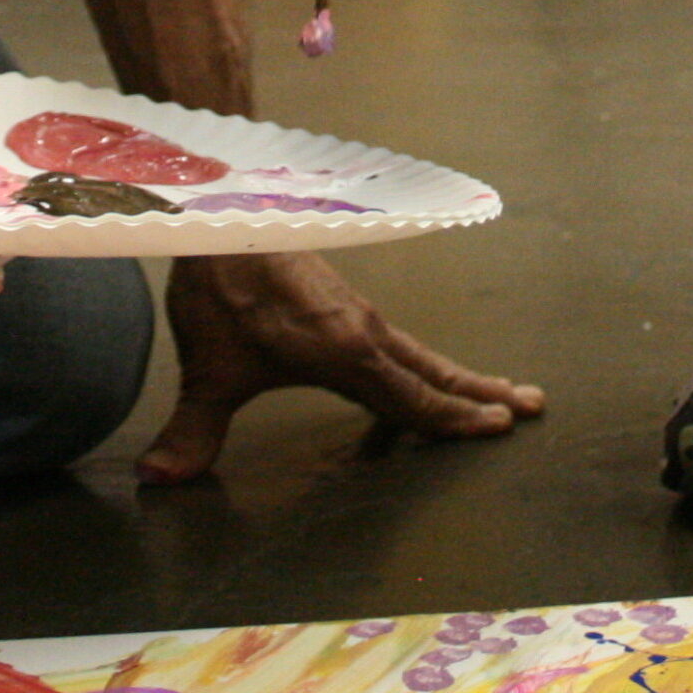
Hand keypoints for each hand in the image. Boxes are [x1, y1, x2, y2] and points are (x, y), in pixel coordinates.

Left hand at [139, 253, 544, 483]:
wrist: (220, 211)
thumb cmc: (221, 288)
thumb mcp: (208, 368)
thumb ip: (193, 429)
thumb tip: (159, 481)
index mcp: (346, 351)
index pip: (411, 397)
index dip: (452, 419)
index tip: (498, 428)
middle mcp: (363, 330)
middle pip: (433, 369)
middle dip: (480, 392)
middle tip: (532, 406)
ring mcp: (355, 312)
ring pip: (417, 353)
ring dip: (458, 375)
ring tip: (502, 391)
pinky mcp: (340, 302)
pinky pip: (394, 343)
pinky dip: (421, 363)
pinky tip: (416, 375)